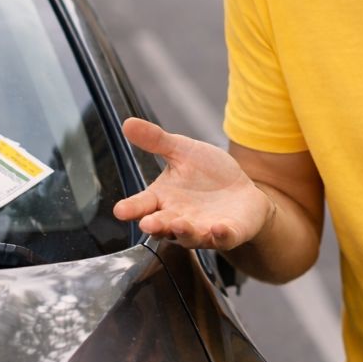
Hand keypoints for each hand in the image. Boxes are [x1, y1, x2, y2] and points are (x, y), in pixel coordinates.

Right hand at [113, 118, 275, 249]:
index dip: (131, 209)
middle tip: (148, 224)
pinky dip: (221, 235)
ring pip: (189, 236)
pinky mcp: (227, 234)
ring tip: (180, 224)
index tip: (120, 210)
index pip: (142, 205)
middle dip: (156, 226)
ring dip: (184, 232)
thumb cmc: (208, 173)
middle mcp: (178, 219)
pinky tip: (219, 227)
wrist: (242, 191)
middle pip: (162, 226)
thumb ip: (156, 141)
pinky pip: (223, 238)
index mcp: (163, 199)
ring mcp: (202, 230)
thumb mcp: (182, 151)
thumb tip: (127, 123)